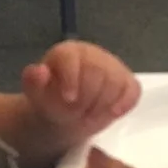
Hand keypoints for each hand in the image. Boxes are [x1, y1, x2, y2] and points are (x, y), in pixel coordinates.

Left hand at [21, 41, 140, 145]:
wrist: (65, 114)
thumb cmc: (51, 100)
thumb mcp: (36, 94)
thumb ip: (33, 82)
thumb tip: (37, 71)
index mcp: (68, 52)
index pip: (73, 58)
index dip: (71, 79)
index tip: (68, 99)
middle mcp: (93, 54)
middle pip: (98, 72)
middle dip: (87, 98)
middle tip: (76, 113)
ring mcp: (113, 67)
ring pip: (117, 82)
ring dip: (103, 104)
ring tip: (89, 114)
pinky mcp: (127, 82)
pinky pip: (133, 90)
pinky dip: (124, 103)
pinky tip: (113, 113)